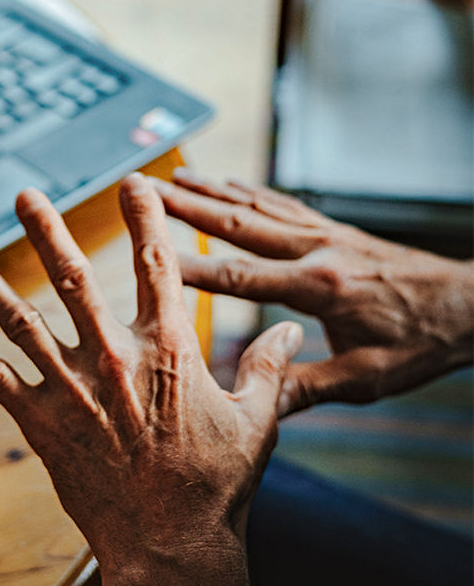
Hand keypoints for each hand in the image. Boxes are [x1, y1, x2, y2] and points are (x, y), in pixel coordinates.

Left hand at [0, 174, 301, 585]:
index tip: (132, 184)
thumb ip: (270, 369)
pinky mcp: (42, 426)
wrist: (172, 550)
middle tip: (27, 195)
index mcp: (168, 349)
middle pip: (74, 279)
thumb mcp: (258, 422)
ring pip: (22, 323)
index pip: (155, 266)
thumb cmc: (218, 487)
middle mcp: (114, 358)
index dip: (143, 219)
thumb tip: (291, 331)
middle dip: (47, 232)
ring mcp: (72, 390)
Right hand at [155, 170, 473, 415]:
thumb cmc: (422, 344)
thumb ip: (306, 387)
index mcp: (321, 289)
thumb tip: (254, 408)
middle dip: (186, 208)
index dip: (190, 268)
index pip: (241, 278)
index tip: (148, 256)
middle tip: (144, 190)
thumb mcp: (366, 380)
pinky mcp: (333, 229)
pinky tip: (225, 183)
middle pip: (239, 225)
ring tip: (170, 177)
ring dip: (210, 190)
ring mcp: (325, 234)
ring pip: (256, 206)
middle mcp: (317, 251)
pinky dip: (247, 190)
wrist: (472, 304)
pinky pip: (280, 204)